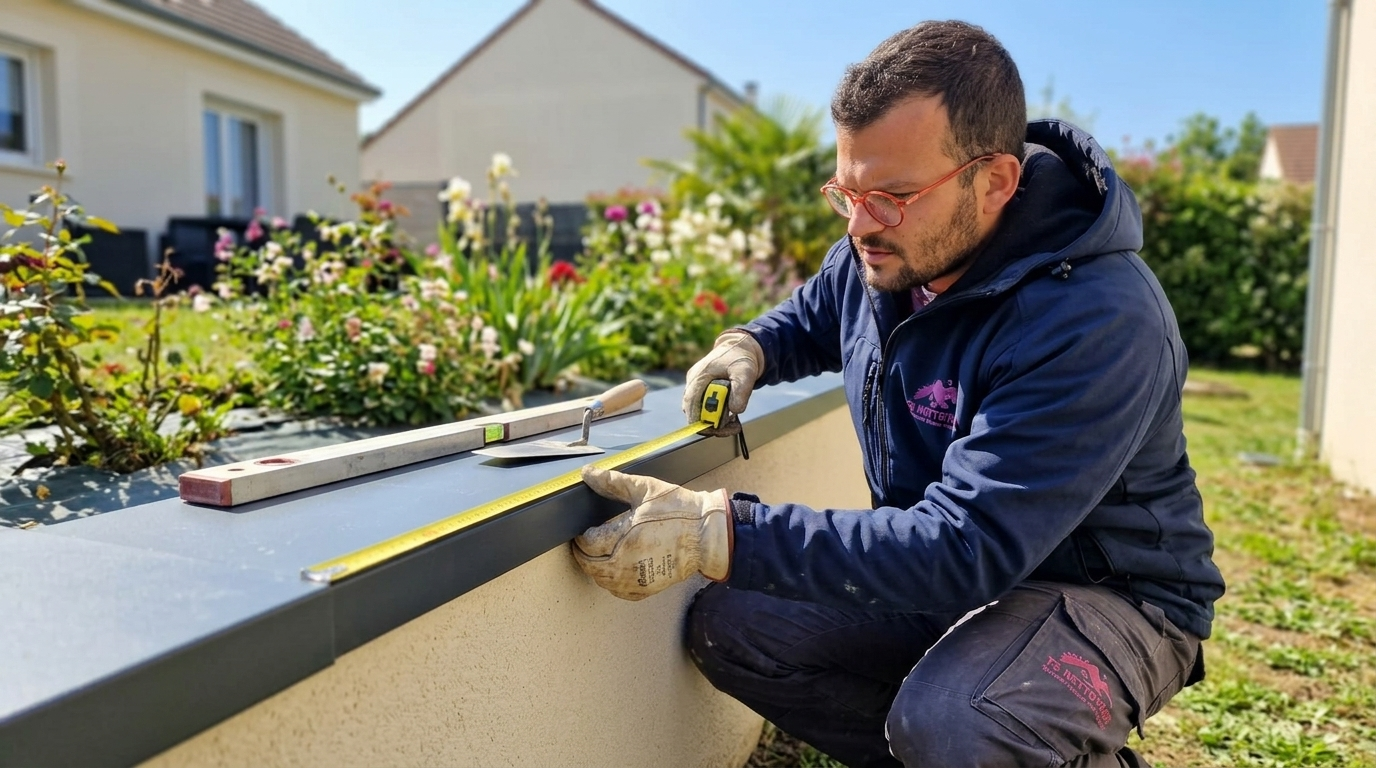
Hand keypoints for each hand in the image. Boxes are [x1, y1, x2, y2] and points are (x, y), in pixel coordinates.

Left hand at [572, 466, 731, 600]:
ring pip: (602, 581)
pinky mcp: (648, 588)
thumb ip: (613, 482)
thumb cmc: (680, 511)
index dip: (581, 536)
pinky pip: (620, 593)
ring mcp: (637, 579)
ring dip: (595, 569)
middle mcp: (627, 563)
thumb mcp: (645, 489)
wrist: (708, 534)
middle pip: (589, 565)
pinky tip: (614, 571)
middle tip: (584, 542)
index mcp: (624, 537)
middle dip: (583, 553)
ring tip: (597, 555)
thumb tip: (588, 474)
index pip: (587, 543)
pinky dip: (611, 584)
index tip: (583, 530)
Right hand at [682, 331, 764, 434]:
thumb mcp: (746, 372)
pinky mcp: (702, 393)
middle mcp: (693, 383)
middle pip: (693, 413)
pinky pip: (704, 410)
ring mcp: (696, 388)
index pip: (690, 404)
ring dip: (716, 422)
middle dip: (712, 424)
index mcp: (699, 376)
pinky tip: (731, 414)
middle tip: (733, 426)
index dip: (699, 420)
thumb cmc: (740, 359)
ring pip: (699, 413)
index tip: (719, 429)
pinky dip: (717, 417)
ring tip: (734, 420)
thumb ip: (741, 390)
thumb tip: (734, 411)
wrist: (739, 350)